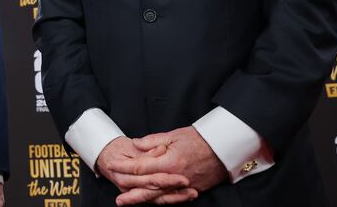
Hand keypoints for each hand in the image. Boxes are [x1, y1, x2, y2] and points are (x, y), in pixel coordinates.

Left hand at [112, 127, 226, 204]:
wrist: (224, 147)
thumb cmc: (199, 138)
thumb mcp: (174, 135)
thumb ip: (152, 141)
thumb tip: (135, 144)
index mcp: (169, 161)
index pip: (142, 167)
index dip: (125, 167)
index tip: (113, 166)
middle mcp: (175, 177)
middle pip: (148, 187)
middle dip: (131, 192)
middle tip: (117, 198)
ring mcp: (184, 185)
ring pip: (159, 196)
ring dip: (142, 199)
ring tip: (127, 201)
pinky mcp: (192, 189)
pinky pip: (172, 197)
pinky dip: (159, 200)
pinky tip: (150, 200)